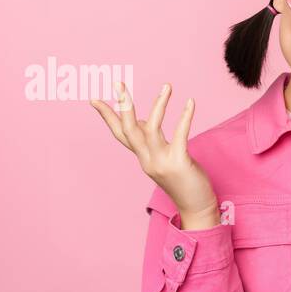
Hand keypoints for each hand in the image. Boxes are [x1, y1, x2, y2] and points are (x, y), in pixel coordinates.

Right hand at [90, 82, 219, 229]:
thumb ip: (149, 140)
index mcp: (142, 157)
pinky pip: (179, 135)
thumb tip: (140, 119)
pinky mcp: (179, 163)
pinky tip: (190, 102)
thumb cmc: (182, 181)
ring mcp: (161, 162)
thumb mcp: (161, 158)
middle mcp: (147, 160)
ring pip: (151, 129)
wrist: (196, 208)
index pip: (120, 134)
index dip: (107, 116)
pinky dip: (184, 117)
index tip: (94, 99)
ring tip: (167, 86)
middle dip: (123, 105)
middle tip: (119, 83)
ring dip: (158, 105)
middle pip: (128, 130)